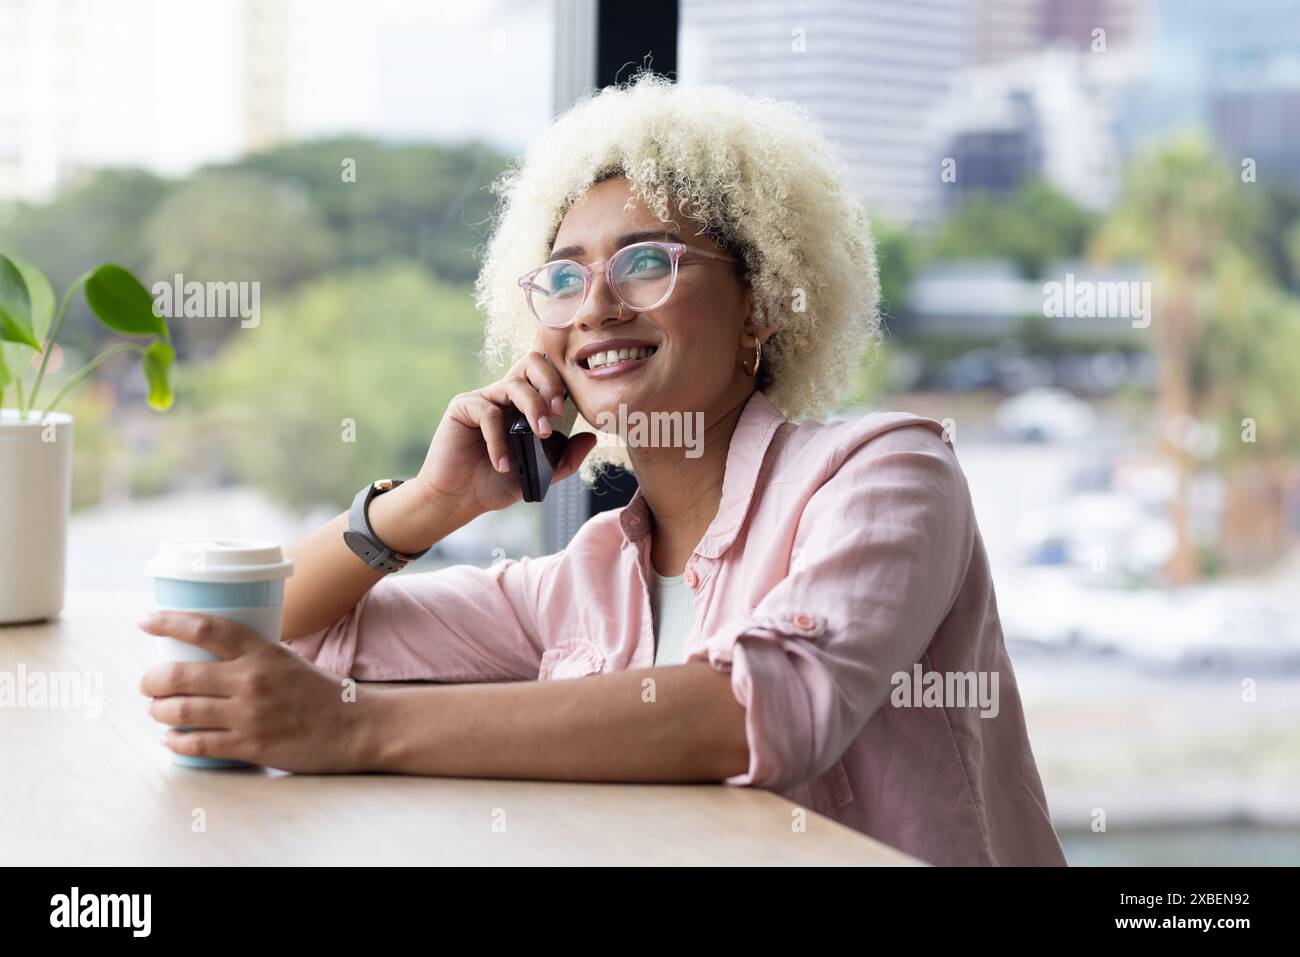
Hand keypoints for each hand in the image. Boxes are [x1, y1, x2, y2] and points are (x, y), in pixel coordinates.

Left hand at [139, 610, 372, 772]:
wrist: (356, 727)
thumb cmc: (321, 693)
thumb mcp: (287, 661)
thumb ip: (252, 658)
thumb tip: (211, 657)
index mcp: (262, 651)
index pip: (206, 628)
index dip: (169, 622)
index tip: (144, 621)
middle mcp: (252, 680)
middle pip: (180, 674)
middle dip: (152, 680)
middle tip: (148, 684)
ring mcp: (249, 715)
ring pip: (180, 711)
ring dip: (158, 711)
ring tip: (157, 710)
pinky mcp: (250, 746)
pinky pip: (196, 745)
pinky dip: (174, 742)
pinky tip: (169, 739)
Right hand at [415, 349, 597, 515]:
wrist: (459, 499)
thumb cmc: (496, 483)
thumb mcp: (539, 475)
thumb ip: (565, 460)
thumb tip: (591, 439)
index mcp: (525, 405)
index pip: (546, 376)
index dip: (562, 383)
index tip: (571, 410)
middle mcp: (505, 395)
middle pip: (532, 363)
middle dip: (550, 382)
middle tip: (557, 412)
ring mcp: (484, 399)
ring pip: (514, 385)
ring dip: (532, 407)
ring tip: (539, 434)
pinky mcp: (463, 407)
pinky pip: (487, 412)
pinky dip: (498, 440)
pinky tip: (500, 464)